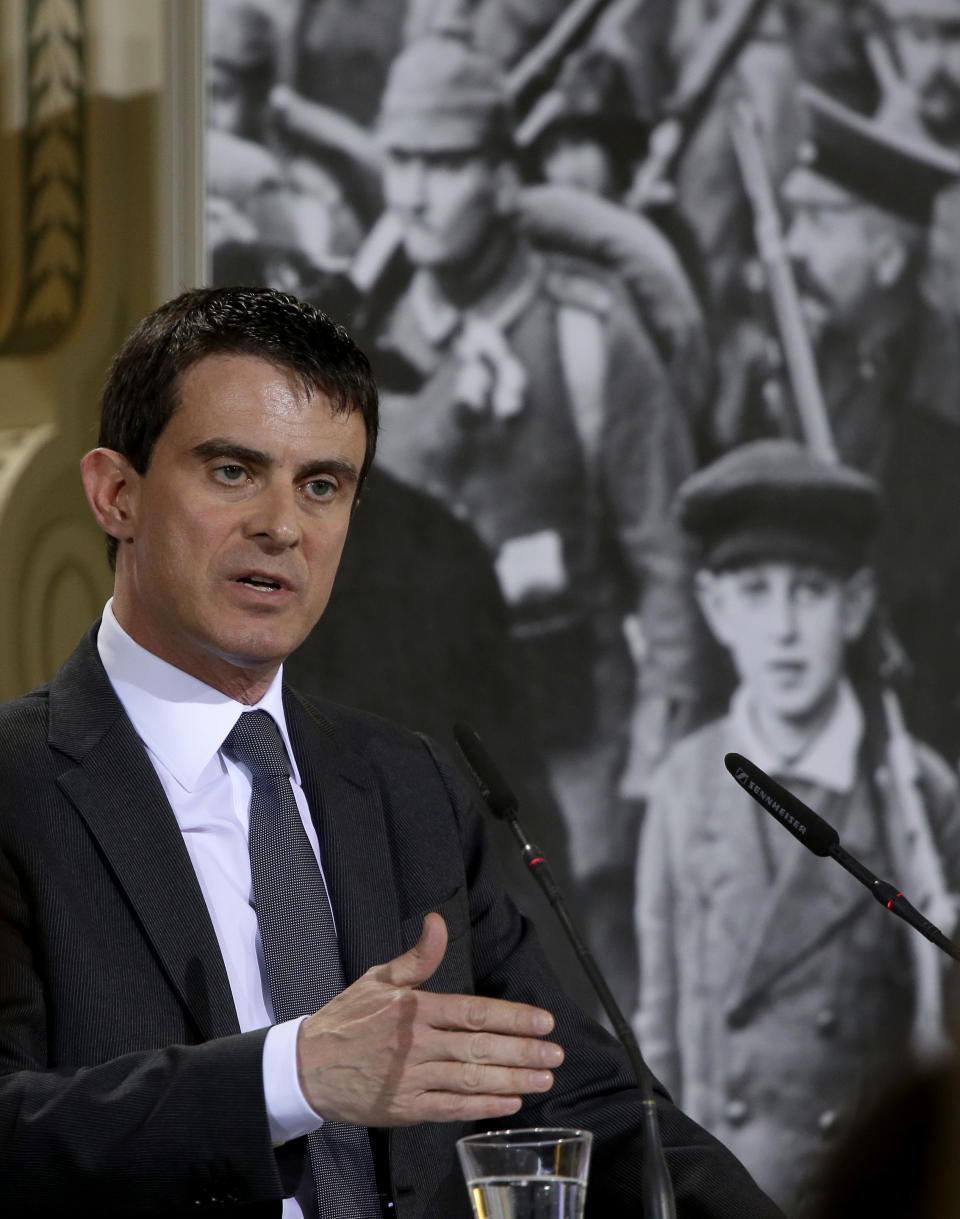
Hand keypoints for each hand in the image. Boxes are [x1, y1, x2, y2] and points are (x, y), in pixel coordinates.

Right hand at [296, 913, 562, 1125]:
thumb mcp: (379, 978)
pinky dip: (483, 1105)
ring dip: (512, 1079)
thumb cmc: (347, 1019)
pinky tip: (509, 1101)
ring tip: (544, 1077)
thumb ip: (417, 956)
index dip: (512, 1017)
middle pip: (480, 1048)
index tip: (544, 1020)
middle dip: (523, 1051)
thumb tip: (438, 922)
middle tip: (556, 1053)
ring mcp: (411, 1079)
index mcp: (414, 1008)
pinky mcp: (405, 1109)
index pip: (474, 1012)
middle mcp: (416, 1044)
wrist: (306, 1067)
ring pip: (471, 1079)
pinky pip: (451, 1108)